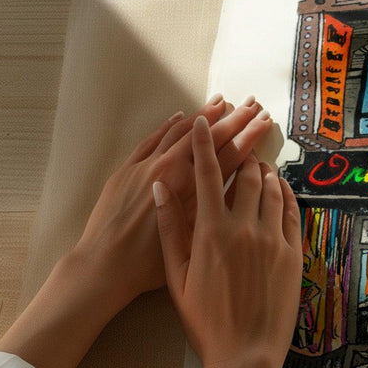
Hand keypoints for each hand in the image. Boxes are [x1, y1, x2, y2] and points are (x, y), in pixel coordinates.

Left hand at [73, 96, 274, 312]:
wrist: (103, 266)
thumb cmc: (150, 264)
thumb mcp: (193, 239)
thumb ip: (214, 208)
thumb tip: (237, 187)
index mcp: (191, 189)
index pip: (229, 154)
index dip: (249, 135)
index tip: (264, 120)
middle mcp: (170, 170)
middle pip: (209, 137)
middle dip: (234, 118)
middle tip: (253, 103)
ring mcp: (146, 166)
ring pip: (180, 132)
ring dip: (203, 115)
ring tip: (222, 101)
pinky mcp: (127, 169)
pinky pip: (152, 139)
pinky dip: (169, 125)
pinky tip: (181, 116)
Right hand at [154, 116, 302, 367]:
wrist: (245, 351)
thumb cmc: (205, 319)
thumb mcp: (176, 276)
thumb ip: (170, 229)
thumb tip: (160, 189)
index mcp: (211, 231)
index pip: (206, 174)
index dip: (204, 143)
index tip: (202, 121)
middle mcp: (245, 227)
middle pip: (246, 174)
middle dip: (241, 152)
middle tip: (240, 141)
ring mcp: (272, 238)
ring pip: (271, 189)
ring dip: (264, 171)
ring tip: (257, 164)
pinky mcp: (292, 252)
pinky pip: (290, 212)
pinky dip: (284, 194)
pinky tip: (279, 190)